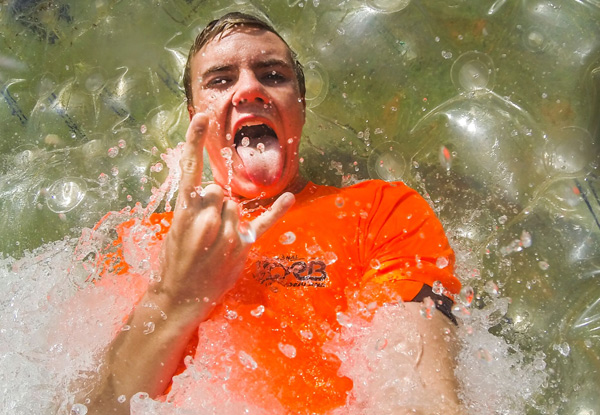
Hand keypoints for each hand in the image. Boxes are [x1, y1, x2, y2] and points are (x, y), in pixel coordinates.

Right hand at [155, 113, 293, 319]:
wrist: (178, 298)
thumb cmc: (173, 263)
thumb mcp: (174, 231)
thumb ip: (194, 207)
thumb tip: (216, 193)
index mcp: (184, 211)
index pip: (190, 170)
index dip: (194, 141)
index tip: (201, 117)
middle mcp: (206, 218)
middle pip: (220, 192)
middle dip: (215, 205)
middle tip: (204, 231)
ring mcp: (225, 232)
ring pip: (236, 207)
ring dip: (228, 219)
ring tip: (215, 243)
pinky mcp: (241, 246)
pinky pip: (263, 223)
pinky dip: (277, 210)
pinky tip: (289, 198)